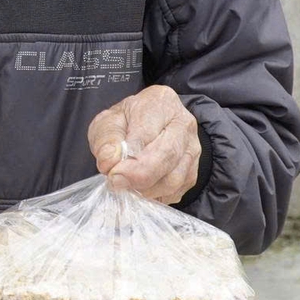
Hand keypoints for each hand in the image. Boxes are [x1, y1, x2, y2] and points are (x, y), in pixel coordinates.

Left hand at [87, 85, 202, 203]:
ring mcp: (192, 148)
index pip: (147, 133)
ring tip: (126, 185)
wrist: (148, 126)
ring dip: (146, 189)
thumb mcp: (108, 122)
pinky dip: (155, 196)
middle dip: (139, 175)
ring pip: (173, 178)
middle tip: (117, 183)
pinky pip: (176, 191)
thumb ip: (106, 139)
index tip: (111, 171)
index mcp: (161, 103)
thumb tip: (109, 162)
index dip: (129, 157)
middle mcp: (183, 124)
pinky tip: (140, 189)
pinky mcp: (193, 172)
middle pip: (167, 155)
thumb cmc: (126, 122)